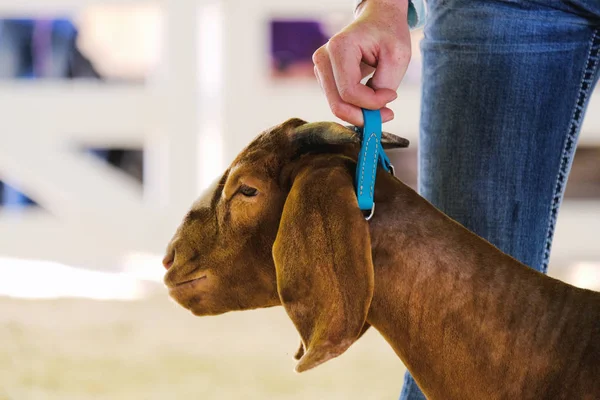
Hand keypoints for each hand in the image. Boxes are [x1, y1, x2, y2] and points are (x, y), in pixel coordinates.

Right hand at [313, 0, 411, 125]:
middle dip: (363, 116)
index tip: (393, 96)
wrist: (379, 20)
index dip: (372, 102)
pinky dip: (356, 107)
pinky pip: (338, 101)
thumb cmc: (389, 34)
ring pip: (337, 106)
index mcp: (339, 47)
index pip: (350, 91)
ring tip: (382, 104)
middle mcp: (323, 58)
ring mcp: (320, 68)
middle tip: (387, 115)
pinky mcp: (324, 77)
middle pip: (338, 104)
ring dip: (360, 111)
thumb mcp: (397, 57)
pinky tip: (371, 98)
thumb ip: (384, 86)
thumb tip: (372, 112)